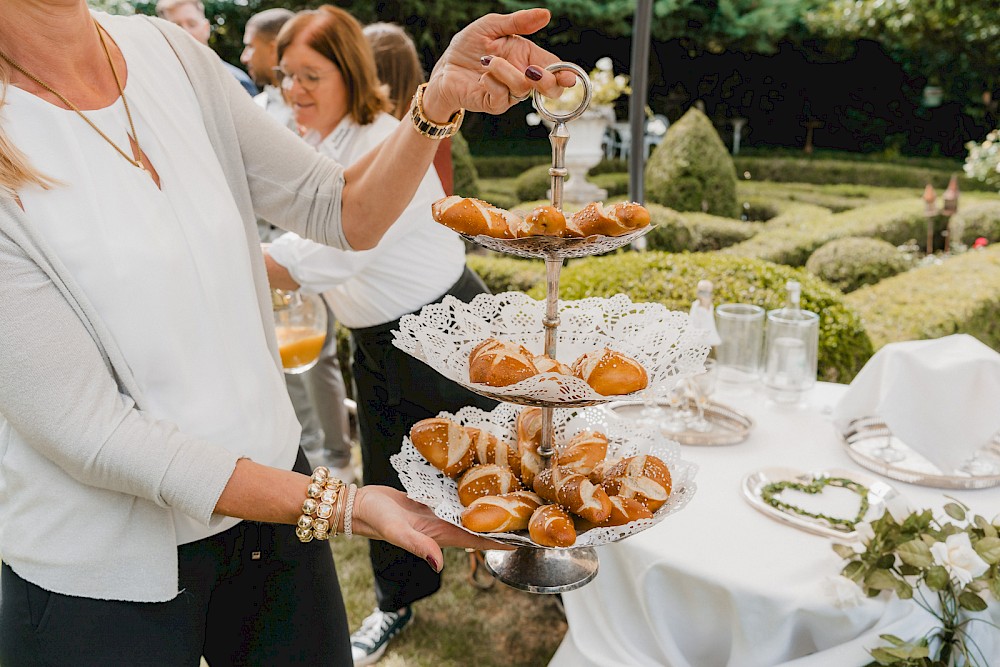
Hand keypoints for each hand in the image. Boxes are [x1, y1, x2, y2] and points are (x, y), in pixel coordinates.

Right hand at [350, 486, 513, 571]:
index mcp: (442, 534)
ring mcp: (440, 511)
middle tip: (532, 510)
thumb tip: (438, 564)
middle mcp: (445, 523)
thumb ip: (418, 546)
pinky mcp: (433, 497)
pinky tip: (484, 478)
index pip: (479, 540)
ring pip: (472, 509)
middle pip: (481, 524)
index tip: (528, 538)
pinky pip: (457, 495)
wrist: (360, 505)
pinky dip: (471, 489)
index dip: (503, 540)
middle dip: (504, 520)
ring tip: (517, 492)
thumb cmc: (376, 519)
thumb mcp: (396, 531)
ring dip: (491, 504)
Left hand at [422, 9, 577, 122]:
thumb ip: (519, 22)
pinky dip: (493, 83)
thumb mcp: (492, 26)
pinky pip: (502, 97)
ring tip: (486, 60)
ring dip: (505, 72)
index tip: (570, 78)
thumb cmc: (469, 46)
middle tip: (532, 70)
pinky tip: (482, 76)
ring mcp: (509, 93)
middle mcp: (523, 77)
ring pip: (522, 89)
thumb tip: (546, 14)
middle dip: (547, 81)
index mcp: (528, 57)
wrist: (445, 65)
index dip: (565, 75)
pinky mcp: (494, 103)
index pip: (555, 68)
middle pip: (549, 89)